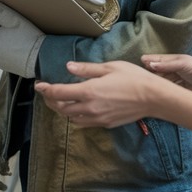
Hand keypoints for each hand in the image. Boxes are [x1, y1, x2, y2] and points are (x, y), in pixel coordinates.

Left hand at [36, 61, 159, 127]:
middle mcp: (89, 108)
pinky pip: (83, 123)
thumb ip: (86, 69)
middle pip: (61, 108)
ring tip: (58, 100)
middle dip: (50, 100)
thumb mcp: (109, 67)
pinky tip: (77, 109)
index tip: (38, 85)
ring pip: (71, 118)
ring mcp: (97, 118)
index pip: (59, 93)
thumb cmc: (133, 78)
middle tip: (46, 92)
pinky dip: (74, 116)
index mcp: (88, 91)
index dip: (46, 89)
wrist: (153, 98)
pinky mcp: (105, 124)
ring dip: (61, 110)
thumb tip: (68, 67)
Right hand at [141, 54, 191, 99]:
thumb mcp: (183, 64)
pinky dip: (158, 94)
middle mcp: (170, 72)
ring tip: (140, 88)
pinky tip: (150, 96)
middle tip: (136, 78)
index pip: (156, 60)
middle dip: (146, 74)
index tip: (136, 65)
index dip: (147, 62)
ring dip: (151, 85)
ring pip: (158, 83)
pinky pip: (164, 94)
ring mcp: (172, 84)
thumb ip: (166, 64)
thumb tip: (148, 64)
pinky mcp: (175, 94)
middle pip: (154, 73)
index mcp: (172, 61)